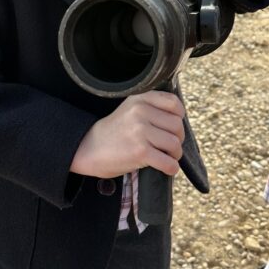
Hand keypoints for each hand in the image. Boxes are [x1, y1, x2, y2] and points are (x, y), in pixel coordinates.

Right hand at [70, 91, 184, 178]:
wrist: (89, 149)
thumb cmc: (113, 132)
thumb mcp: (129, 110)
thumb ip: (151, 109)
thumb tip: (179, 122)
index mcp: (139, 99)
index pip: (174, 104)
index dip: (179, 118)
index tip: (173, 128)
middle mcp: (140, 112)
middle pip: (177, 126)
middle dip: (177, 139)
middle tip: (168, 147)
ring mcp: (140, 131)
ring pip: (175, 144)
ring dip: (174, 155)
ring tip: (166, 157)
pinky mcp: (140, 152)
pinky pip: (168, 162)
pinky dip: (171, 168)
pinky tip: (166, 168)